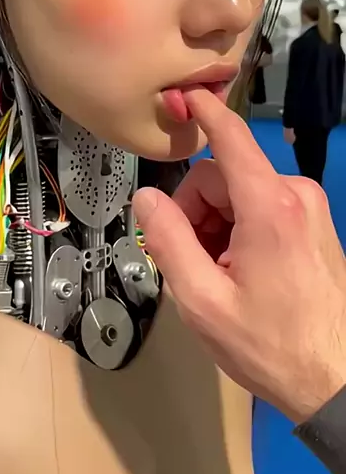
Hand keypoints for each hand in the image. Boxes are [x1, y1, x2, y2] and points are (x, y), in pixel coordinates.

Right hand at [133, 88, 345, 423]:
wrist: (337, 380)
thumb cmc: (271, 345)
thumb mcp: (203, 300)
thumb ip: (168, 241)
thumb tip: (147, 199)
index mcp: (269, 206)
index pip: (230, 138)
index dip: (203, 111)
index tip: (181, 94)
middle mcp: (294, 195)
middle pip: (220, 178)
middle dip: (195, 212)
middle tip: (190, 262)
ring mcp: (308, 209)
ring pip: (238, 194)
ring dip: (215, 226)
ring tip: (218, 275)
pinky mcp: (312, 223)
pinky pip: (260, 207)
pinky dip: (238, 231)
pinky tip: (237, 271)